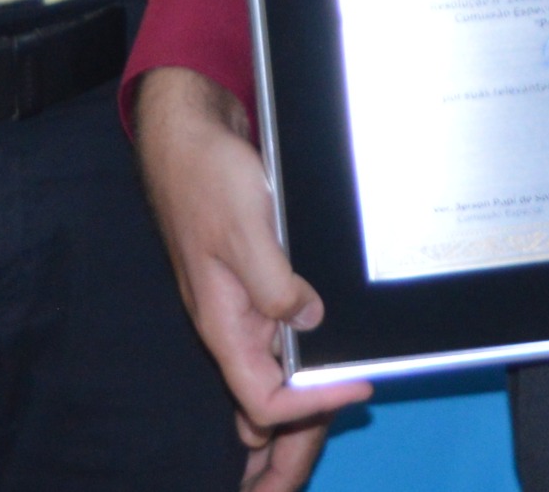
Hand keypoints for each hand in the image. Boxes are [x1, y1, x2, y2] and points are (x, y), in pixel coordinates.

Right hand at [129, 67, 367, 488]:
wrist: (188, 136)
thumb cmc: (205, 178)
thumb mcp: (245, 230)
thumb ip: (274, 282)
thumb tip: (309, 318)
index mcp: (224, 324)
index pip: (263, 400)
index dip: (311, 405)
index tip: (357, 385)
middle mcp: (233, 323)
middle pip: (270, 395)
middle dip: (310, 413)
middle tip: (360, 396)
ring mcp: (244, 303)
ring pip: (280, 362)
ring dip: (315, 376)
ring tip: (359, 375)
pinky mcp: (257, 280)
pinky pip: (284, 325)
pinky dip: (312, 337)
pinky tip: (341, 328)